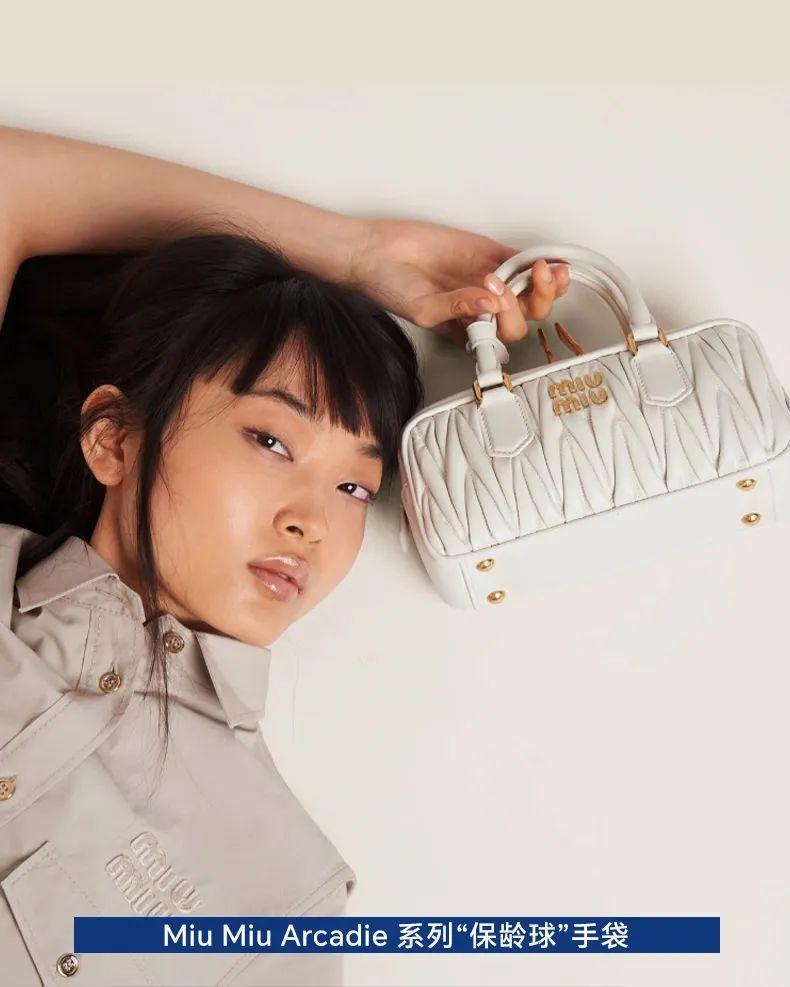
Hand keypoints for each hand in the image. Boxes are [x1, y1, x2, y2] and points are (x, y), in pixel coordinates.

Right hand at [346, 217, 569, 346]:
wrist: (377, 253)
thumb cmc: (391, 288)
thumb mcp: (423, 310)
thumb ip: (458, 308)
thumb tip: (490, 304)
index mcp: (469, 329)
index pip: (503, 335)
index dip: (509, 324)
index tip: (498, 311)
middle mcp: (483, 308)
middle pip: (525, 314)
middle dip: (532, 303)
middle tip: (513, 286)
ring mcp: (488, 280)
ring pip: (530, 289)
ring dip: (545, 284)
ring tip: (543, 271)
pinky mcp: (488, 253)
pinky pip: (521, 260)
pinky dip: (537, 261)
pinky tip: (546, 260)